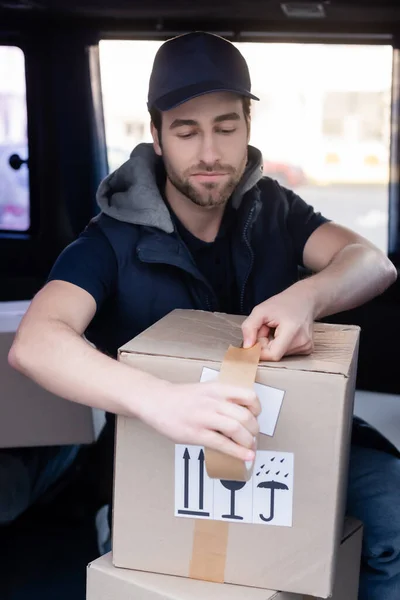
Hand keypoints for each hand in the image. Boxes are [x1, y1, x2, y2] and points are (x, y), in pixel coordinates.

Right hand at [138, 380, 260, 461]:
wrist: (157, 401)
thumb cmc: (181, 398)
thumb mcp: (206, 389)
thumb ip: (223, 398)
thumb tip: (244, 413)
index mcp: (217, 389)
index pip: (248, 396)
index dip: (257, 409)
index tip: (256, 416)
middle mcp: (213, 401)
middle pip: (245, 416)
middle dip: (254, 430)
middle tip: (253, 436)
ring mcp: (204, 417)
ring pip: (236, 429)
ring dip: (248, 441)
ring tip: (249, 447)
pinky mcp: (196, 433)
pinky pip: (222, 444)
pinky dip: (237, 452)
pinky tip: (245, 457)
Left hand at [241, 284, 315, 360]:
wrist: (304, 299)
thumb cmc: (283, 303)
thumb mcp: (260, 310)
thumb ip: (250, 327)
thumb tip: (247, 347)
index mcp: (293, 331)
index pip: (272, 355)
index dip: (259, 350)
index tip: (254, 339)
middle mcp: (302, 342)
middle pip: (274, 354)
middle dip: (265, 343)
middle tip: (267, 328)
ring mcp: (306, 347)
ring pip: (279, 354)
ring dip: (272, 343)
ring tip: (276, 328)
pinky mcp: (307, 349)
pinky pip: (286, 353)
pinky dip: (280, 344)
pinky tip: (284, 333)